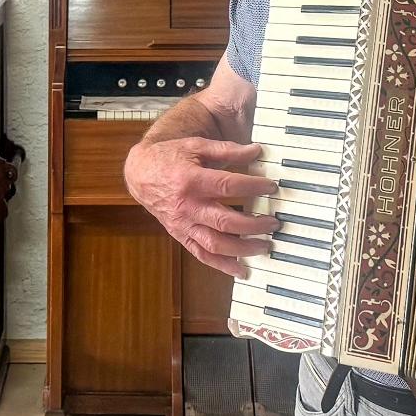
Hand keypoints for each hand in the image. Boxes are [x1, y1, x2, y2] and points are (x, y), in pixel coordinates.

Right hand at [123, 137, 277, 277]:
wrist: (140, 174)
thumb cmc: (169, 157)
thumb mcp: (196, 146)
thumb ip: (227, 150)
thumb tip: (256, 151)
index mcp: (191, 180)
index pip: (229, 186)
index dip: (254, 187)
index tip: (272, 187)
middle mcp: (187, 206)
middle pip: (226, 221)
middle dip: (254, 225)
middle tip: (274, 223)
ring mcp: (184, 224)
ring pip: (216, 244)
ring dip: (243, 249)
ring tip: (264, 246)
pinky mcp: (180, 235)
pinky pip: (202, 254)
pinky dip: (222, 265)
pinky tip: (241, 269)